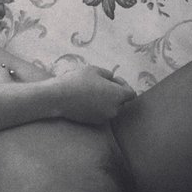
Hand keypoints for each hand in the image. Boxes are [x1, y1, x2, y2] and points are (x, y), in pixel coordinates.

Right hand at [20, 65, 134, 123]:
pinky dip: (97, 106)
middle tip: (100, 83)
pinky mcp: (94, 122)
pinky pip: (101, 113)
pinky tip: (85, 99)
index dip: (123, 84)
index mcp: (118, 96)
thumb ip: (108, 74)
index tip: (112, 79)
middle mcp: (114, 109)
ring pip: (110, 108)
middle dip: (114, 92)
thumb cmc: (78, 81)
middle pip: (121, 101)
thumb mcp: (95, 70)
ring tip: (91, 90)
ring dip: (105, 99)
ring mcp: (104, 117)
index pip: (131, 94)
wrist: (59, 97)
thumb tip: (112, 79)